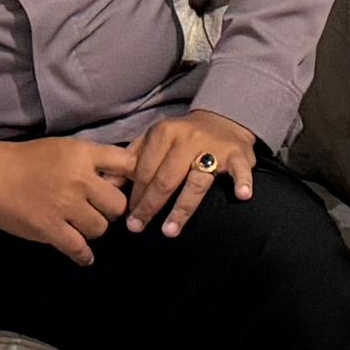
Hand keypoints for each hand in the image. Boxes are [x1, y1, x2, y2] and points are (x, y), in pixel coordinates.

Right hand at [0, 133, 136, 264]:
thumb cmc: (27, 159)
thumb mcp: (65, 148)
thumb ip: (94, 160)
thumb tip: (122, 177)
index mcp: (83, 155)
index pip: (127, 165)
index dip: (131, 178)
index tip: (127, 187)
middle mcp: (79, 180)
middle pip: (118, 204)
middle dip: (111, 209)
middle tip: (98, 210)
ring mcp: (65, 206)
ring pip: (100, 228)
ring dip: (94, 229)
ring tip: (82, 226)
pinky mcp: (50, 229)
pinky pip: (78, 248)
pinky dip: (83, 255)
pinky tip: (84, 256)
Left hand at [126, 110, 257, 237]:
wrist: (223, 119)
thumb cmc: (183, 136)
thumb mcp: (154, 140)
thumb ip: (132, 159)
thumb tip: (106, 182)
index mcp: (165, 133)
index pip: (145, 169)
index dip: (135, 195)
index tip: (127, 217)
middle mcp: (188, 139)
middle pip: (165, 178)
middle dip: (150, 206)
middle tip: (137, 228)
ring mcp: (214, 148)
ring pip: (196, 181)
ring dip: (182, 208)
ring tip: (169, 230)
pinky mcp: (238, 155)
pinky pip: (239, 170)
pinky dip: (242, 181)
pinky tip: (242, 195)